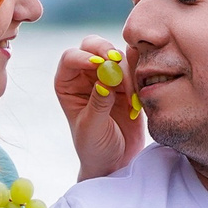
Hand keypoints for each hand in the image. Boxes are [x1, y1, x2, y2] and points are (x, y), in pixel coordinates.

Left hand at [54, 34, 144, 181]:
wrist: (116, 161)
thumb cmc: (95, 148)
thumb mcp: (92, 128)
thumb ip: (98, 104)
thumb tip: (105, 80)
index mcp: (67, 83)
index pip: (71, 58)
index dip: (83, 56)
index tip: (98, 64)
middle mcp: (86, 74)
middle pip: (94, 46)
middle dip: (106, 51)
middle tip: (117, 62)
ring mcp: (108, 75)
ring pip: (119, 56)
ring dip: (127, 73)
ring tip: (131, 103)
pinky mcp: (129, 82)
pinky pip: (136, 68)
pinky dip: (140, 77)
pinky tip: (138, 100)